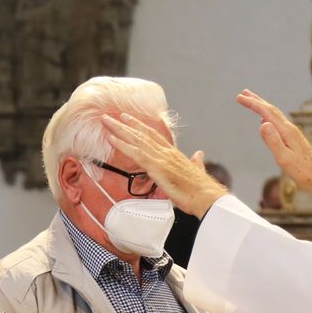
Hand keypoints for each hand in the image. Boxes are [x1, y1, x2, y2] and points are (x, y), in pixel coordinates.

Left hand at [100, 114, 227, 217]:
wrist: (205, 196)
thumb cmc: (200, 190)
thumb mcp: (197, 172)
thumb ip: (196, 162)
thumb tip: (199, 155)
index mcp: (174, 154)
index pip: (154, 136)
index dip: (140, 127)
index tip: (129, 120)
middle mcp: (166, 152)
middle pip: (142, 134)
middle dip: (125, 124)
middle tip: (111, 116)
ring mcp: (161, 158)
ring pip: (136, 140)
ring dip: (119, 130)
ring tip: (106, 121)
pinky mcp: (157, 168)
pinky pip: (136, 154)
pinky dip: (123, 145)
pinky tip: (112, 140)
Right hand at [236, 89, 311, 208]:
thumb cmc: (302, 172)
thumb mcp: (284, 158)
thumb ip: (273, 141)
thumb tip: (262, 123)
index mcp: (287, 131)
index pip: (266, 112)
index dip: (252, 104)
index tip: (239, 97)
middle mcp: (290, 129)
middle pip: (271, 110)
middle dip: (257, 100)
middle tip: (243, 92)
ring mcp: (293, 133)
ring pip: (275, 116)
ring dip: (262, 107)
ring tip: (253, 102)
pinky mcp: (294, 139)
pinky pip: (278, 123)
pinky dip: (268, 118)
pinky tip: (265, 122)